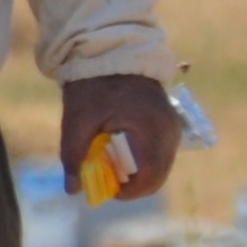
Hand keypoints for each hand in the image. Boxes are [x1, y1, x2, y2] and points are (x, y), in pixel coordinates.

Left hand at [57, 75, 182, 201]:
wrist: (112, 56)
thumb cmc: (93, 87)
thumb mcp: (77, 120)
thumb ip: (74, 155)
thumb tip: (73, 189)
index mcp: (151, 128)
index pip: (151, 174)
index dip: (130, 191)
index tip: (107, 190)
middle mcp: (170, 130)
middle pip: (158, 176)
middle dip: (132, 185)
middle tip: (106, 179)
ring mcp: (173, 128)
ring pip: (160, 168)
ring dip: (137, 173)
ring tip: (112, 162)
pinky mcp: (169, 127)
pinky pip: (160, 156)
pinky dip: (142, 162)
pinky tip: (121, 151)